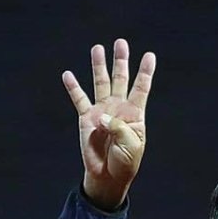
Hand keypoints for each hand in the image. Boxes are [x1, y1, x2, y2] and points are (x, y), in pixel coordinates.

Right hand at [62, 38, 155, 209]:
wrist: (108, 176)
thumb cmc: (125, 162)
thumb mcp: (130, 145)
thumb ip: (119, 128)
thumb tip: (102, 116)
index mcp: (134, 113)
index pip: (141, 88)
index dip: (145, 72)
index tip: (149, 55)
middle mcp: (118, 108)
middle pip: (120, 79)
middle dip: (120, 60)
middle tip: (121, 42)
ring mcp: (102, 111)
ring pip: (100, 83)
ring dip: (99, 66)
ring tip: (97, 48)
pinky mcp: (86, 119)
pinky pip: (79, 100)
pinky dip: (73, 87)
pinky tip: (68, 74)